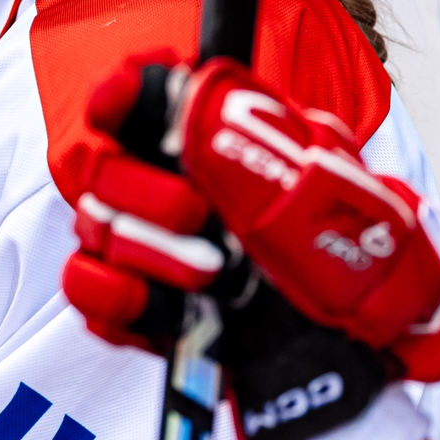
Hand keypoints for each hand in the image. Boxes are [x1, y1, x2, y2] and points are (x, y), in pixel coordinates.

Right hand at [64, 56, 439, 382]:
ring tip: (210, 277)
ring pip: (93, 224)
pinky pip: (84, 286)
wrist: (355, 346)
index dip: (121, 92)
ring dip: (148, 250)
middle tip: (198, 213)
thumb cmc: (344, 256)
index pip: (138, 95)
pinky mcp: (132, 304)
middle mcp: (162, 185)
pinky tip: (153, 301)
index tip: (119, 101)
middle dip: (144, 190)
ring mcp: (141, 245)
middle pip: (103, 165)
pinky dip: (114, 294)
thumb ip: (254, 140)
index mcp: (205, 141)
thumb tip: (195, 104)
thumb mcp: (320, 186)